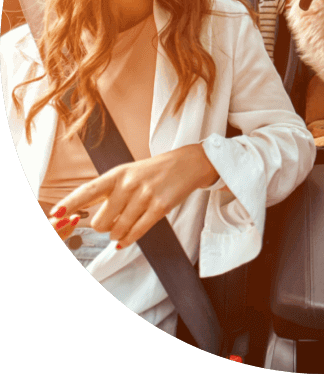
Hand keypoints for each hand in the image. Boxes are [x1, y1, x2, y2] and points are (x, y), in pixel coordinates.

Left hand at [49, 143, 217, 249]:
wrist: (186, 164)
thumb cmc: (153, 171)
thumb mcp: (128, 172)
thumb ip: (108, 190)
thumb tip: (86, 214)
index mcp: (117, 174)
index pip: (88, 190)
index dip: (71, 203)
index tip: (56, 214)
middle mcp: (128, 184)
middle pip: (101, 221)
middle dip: (104, 227)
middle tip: (112, 221)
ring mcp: (144, 196)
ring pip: (117, 230)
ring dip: (117, 234)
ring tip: (124, 226)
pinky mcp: (159, 207)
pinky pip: (136, 232)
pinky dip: (127, 240)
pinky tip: (125, 240)